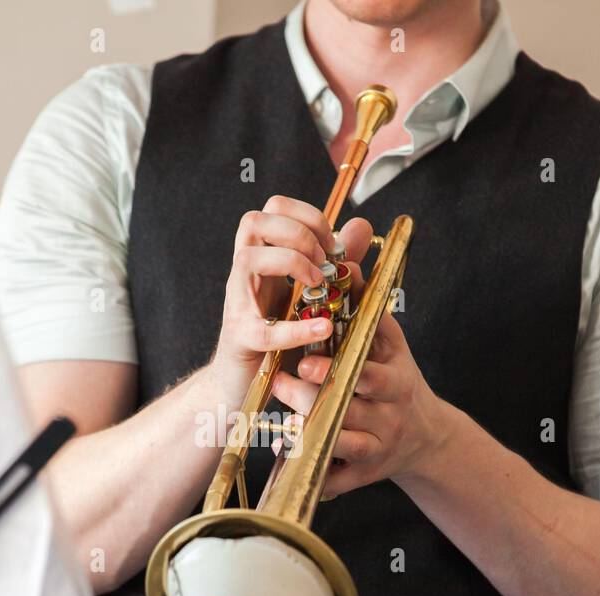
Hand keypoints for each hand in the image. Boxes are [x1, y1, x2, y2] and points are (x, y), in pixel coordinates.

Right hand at [210, 195, 373, 392]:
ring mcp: (238, 304)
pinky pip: (263, 329)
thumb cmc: (276, 337)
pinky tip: (322, 329)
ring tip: (316, 285)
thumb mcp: (310, 292)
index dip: (307, 215)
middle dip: (298, 233)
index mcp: (263, 257)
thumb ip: (336, 259)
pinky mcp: (241, 339)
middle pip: (254, 222)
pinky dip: (296, 329)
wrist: (242, 383)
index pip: (273, 208)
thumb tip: (361, 226)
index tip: (332, 242)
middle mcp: (245, 274)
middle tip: (323, 261)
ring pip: (248, 258)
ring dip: (290, 263)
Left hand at [271, 307, 446, 496]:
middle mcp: (390, 415)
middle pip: (349, 410)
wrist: (426, 436)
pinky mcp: (366, 475)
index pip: (369, 375)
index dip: (335, 370)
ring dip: (309, 433)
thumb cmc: (397, 380)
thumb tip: (347, 263)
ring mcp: (379, 447)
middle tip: (280, 383)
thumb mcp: (390, 344)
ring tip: (281, 421)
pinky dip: (314, 475)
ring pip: (343, 444)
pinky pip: (338, 480)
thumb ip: (367, 308)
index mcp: (396, 380)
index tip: (304, 361)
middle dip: (310, 398)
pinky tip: (289, 458)